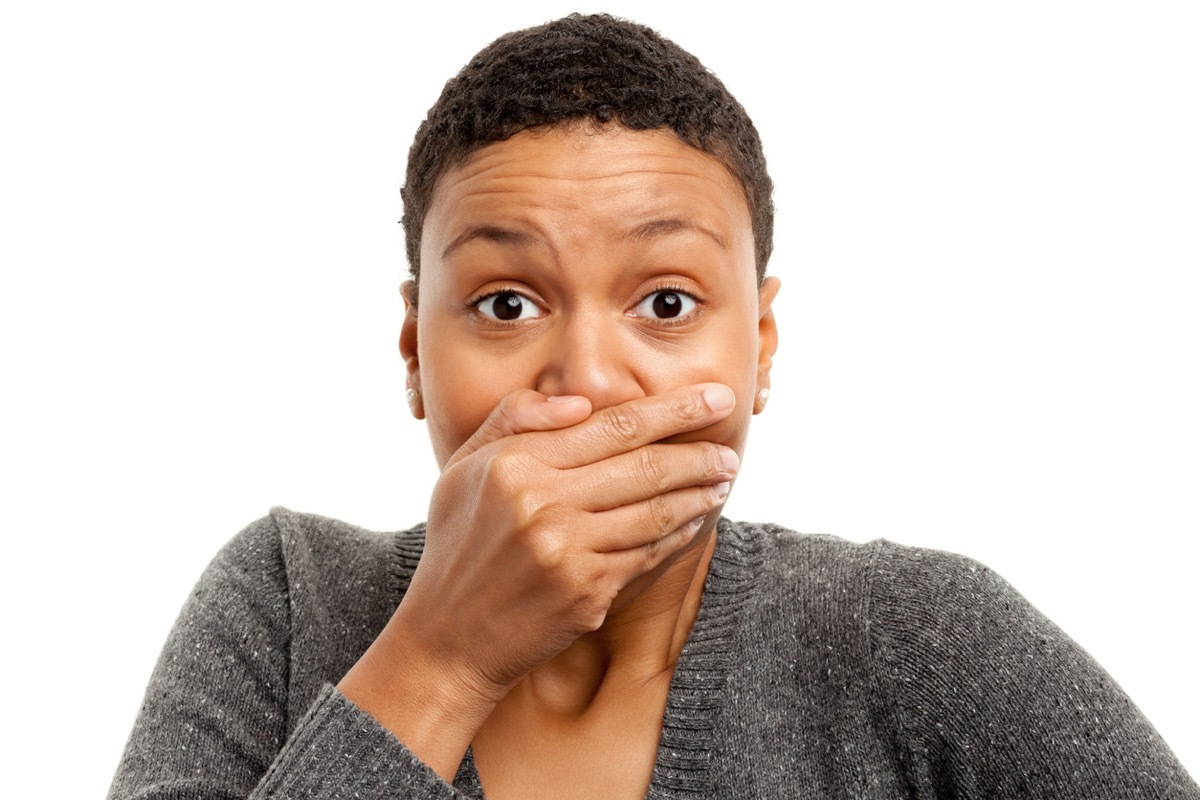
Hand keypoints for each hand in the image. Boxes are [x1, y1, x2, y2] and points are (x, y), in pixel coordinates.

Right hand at [339, 383, 738, 777]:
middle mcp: (542, 505)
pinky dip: (678, 534)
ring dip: (699, 493)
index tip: (716, 397)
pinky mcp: (587, 593)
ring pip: (656, 512)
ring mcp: (567, 552)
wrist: (450, 636)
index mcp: (516, 464)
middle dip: (700, 453)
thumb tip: (580, 400)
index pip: (614, 425)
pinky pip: (648, 554)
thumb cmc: (460, 542)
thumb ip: (515, 418)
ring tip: (723, 479)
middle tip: (731, 446)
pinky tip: (694, 520)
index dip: (675, 409)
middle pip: (646, 467)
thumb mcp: (467, 467)